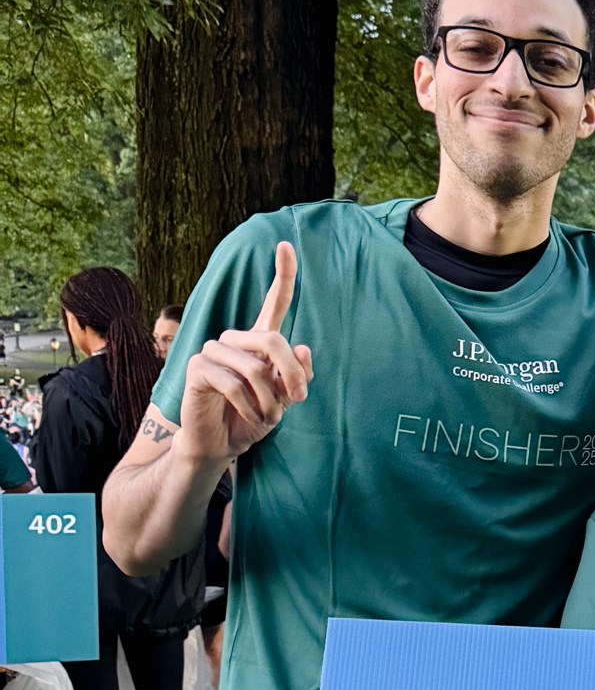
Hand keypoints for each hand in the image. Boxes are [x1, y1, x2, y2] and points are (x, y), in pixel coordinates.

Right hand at [177, 242, 312, 465]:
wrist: (222, 444)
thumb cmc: (253, 418)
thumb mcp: (284, 398)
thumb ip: (296, 374)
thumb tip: (302, 347)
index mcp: (259, 342)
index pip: (273, 303)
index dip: (282, 275)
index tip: (285, 244)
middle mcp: (235, 340)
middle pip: (274, 340)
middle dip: (293, 374)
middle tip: (298, 400)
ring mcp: (212, 350)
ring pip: (256, 367)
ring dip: (269, 399)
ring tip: (267, 416)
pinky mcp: (197, 367)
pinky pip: (233, 382)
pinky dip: (250, 405)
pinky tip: (250, 416)